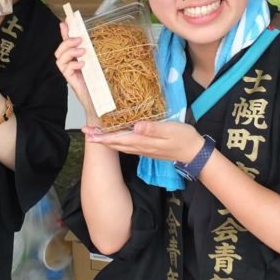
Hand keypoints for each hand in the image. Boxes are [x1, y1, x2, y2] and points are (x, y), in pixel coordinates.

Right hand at [54, 22, 99, 124]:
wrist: (102, 105)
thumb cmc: (102, 87)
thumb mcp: (102, 66)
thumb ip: (97, 55)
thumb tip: (98, 42)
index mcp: (77, 60)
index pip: (67, 44)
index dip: (65, 32)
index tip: (65, 20)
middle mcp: (71, 66)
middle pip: (59, 51)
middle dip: (66, 42)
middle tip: (79, 40)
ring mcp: (70, 74)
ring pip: (59, 59)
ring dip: (69, 52)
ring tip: (83, 52)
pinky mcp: (72, 82)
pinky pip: (66, 70)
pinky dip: (73, 65)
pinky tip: (82, 65)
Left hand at [84, 120, 204, 164]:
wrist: (194, 153)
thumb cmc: (184, 138)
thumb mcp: (170, 130)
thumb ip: (153, 128)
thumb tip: (136, 126)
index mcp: (143, 141)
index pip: (118, 139)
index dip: (102, 136)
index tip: (89, 133)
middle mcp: (140, 147)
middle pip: (116, 143)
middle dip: (99, 138)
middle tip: (85, 132)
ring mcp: (143, 150)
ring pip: (120, 146)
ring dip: (106, 141)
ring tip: (95, 135)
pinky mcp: (147, 149)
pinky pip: (127, 146)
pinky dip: (117, 142)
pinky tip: (115, 138)